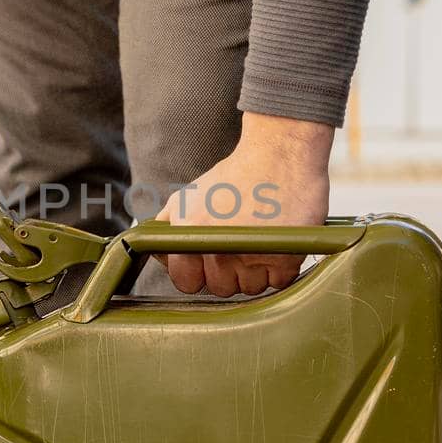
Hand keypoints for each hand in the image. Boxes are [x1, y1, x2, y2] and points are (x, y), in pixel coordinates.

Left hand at [156, 113, 333, 296]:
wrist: (279, 153)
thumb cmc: (234, 175)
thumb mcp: (189, 196)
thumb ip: (168, 226)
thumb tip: (156, 252)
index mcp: (190, 233)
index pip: (186, 282)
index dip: (197, 274)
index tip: (208, 263)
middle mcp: (219, 248)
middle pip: (219, 288)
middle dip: (226, 273)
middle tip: (237, 248)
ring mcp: (252, 256)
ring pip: (249, 288)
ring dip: (253, 273)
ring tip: (257, 244)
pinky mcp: (284, 257)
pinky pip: (276, 283)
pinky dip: (279, 270)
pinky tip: (276, 245)